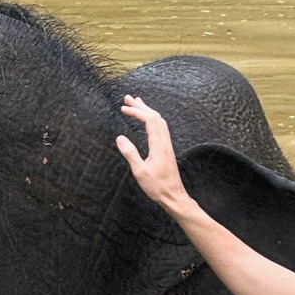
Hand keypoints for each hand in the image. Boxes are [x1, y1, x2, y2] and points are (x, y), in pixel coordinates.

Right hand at [116, 96, 190, 214]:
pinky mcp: (167, 149)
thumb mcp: (140, 171)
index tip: (123, 108)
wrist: (174, 196)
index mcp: (158, 145)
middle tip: (128, 98)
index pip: (149, 120)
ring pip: (159, 121)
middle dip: (141, 106)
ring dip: (147, 111)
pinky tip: (147, 120)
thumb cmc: (157, 186)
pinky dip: (152, 119)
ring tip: (136, 103)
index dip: (136, 111)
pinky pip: (161, 127)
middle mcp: (165, 142)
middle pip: (155, 116)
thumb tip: (120, 138)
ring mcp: (167, 145)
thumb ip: (130, 153)